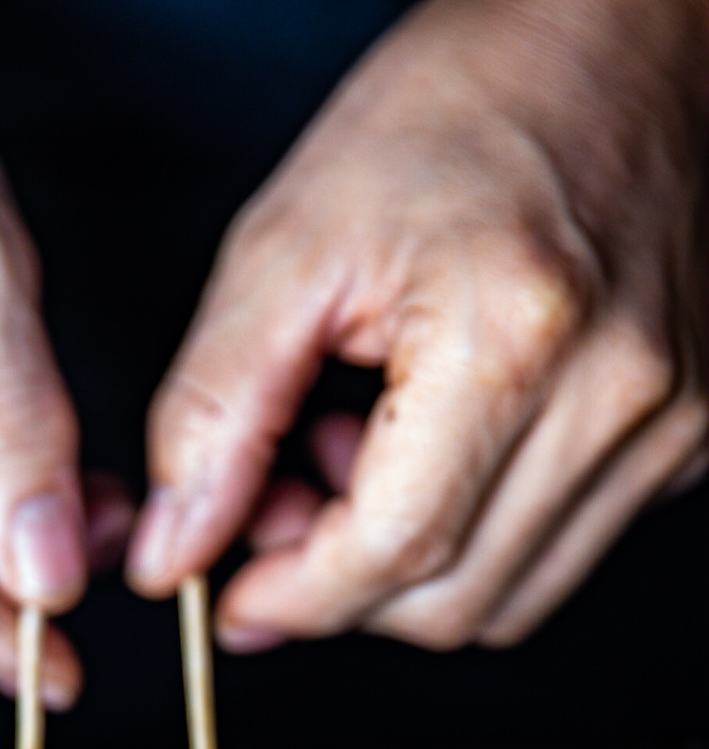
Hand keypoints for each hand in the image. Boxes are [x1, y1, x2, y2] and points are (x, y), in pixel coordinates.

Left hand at [127, 0, 706, 650]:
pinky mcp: (689, 437)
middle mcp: (617, 396)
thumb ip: (215, 413)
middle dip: (341, 587)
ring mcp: (670, 424)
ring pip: (507, 599)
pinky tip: (437, 442)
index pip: (392, 555)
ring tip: (363, 450)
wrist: (616, 35)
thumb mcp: (291, 243)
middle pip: (450, 606)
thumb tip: (176, 551)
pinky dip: (478, 534)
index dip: (292, 599)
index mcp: (514, 339)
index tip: (233, 597)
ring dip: (410, 567)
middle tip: (283, 499)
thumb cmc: (464, 105)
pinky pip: (560, 550)